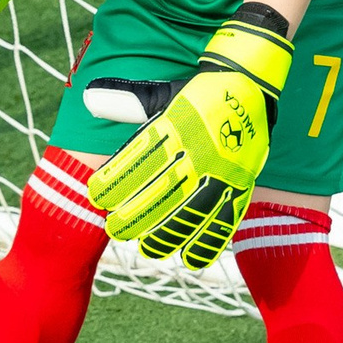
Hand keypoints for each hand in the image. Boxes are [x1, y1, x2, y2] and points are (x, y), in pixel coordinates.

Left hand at [86, 4, 291, 268]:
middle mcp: (201, 148)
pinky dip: (210, 240)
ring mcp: (224, 167)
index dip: (117, 178)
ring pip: (194, 208)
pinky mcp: (242, 181)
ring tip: (148, 250)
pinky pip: (227, 215)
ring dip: (170, 232)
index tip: (95, 195)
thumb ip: (128, 99)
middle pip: (165, 188)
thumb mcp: (165, 92)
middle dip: (138, 213)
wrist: (253, 83)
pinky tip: (192, 258)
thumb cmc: (201, 92)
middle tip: (115, 230)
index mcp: (178, 124)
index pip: (141, 156)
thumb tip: (89, 98)